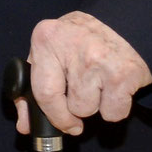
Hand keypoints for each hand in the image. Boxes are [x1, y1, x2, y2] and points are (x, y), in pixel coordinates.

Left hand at [18, 11, 151, 135]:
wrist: (126, 26)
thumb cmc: (82, 43)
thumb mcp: (51, 53)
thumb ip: (33, 87)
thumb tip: (25, 126)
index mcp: (46, 38)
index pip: (41, 91)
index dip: (50, 114)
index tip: (58, 123)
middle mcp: (72, 46)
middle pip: (65, 105)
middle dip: (68, 119)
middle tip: (75, 118)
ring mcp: (99, 60)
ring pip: (87, 110)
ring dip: (93, 107)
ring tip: (97, 85)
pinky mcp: (124, 74)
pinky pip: (114, 113)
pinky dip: (114, 108)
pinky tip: (114, 88)